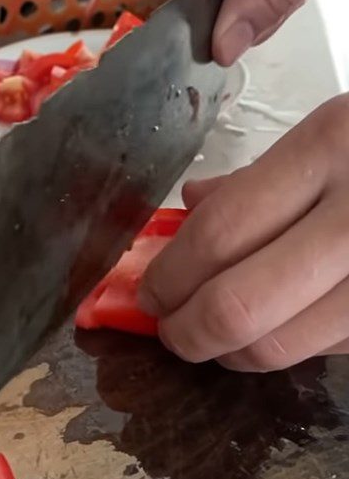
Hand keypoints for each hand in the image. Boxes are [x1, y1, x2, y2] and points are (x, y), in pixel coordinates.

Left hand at [137, 94, 348, 371]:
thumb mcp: (338, 127)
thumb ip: (260, 176)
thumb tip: (189, 208)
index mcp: (336, 146)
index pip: (219, 233)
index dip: (169, 275)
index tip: (149, 293)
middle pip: (243, 304)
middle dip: (188, 331)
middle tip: (171, 330)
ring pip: (288, 345)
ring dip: (234, 351)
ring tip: (216, 336)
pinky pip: (339, 349)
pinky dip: (294, 347)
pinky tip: (282, 330)